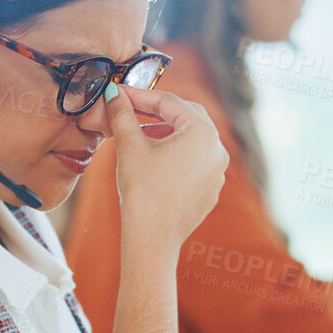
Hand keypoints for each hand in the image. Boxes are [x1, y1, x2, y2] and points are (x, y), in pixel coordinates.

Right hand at [105, 83, 225, 252]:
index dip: (141, 96)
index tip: (121, 94)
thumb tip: (114, 94)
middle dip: (157, 111)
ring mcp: (217, 171)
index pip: (169, 102)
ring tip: (139, 136)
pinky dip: (175, 154)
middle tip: (131, 108)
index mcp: (202, 133)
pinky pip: (194, 161)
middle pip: (186, 116)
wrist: (152, 238)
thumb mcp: (129, 146)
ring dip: (166, 132)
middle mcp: (217, 149)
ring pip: (191, 139)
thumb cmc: (143, 192)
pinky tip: (153, 161)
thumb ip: (122, 115)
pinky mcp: (211, 188)